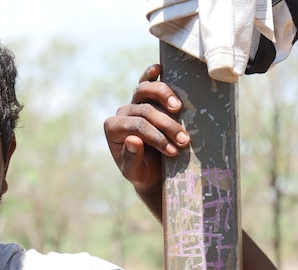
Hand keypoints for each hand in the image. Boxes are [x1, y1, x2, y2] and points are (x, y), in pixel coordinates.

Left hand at [104, 64, 189, 198]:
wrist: (151, 169)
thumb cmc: (141, 171)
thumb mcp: (134, 172)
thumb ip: (131, 158)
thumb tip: (133, 139)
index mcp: (113, 129)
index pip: (136, 126)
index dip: (156, 136)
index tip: (173, 150)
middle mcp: (122, 112)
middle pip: (144, 110)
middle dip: (166, 125)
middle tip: (184, 140)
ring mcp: (134, 102)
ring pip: (145, 90)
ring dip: (166, 97)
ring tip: (179, 109)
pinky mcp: (147, 96)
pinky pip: (146, 81)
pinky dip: (151, 74)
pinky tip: (159, 69)